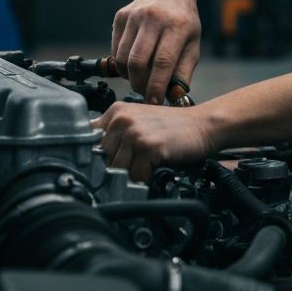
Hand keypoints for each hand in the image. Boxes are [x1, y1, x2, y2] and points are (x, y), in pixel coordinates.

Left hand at [92, 101, 215, 181]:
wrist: (203, 125)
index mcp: (116, 111)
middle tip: (133, 165)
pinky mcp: (148, 147)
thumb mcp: (138, 122)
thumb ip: (115, 133)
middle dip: (115, 167)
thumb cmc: (173, 127)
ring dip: (131, 175)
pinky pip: (136, 176)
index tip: (103, 164)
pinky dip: (144, 179)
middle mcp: (122, 119)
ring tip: (145, 166)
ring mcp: (135, 132)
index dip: (95, 156)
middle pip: (102, 158)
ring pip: (116, 170)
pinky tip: (154, 169)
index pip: (88, 139)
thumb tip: (90, 154)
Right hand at [111, 0, 200, 103]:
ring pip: (123, 58)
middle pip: (138, 61)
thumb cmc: (182, 23)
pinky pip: (115, 50)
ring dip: (129, 76)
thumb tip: (173, 97)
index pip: (163, 61)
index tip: (154, 101)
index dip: (156, 85)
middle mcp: (154, 18)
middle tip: (146, 93)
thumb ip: (183, 72)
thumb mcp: (193, 45)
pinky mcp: (120, 16)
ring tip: (141, 78)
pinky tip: (133, 64)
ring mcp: (135, 15)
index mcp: (177, 26)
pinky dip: (122, 64)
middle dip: (139, 84)